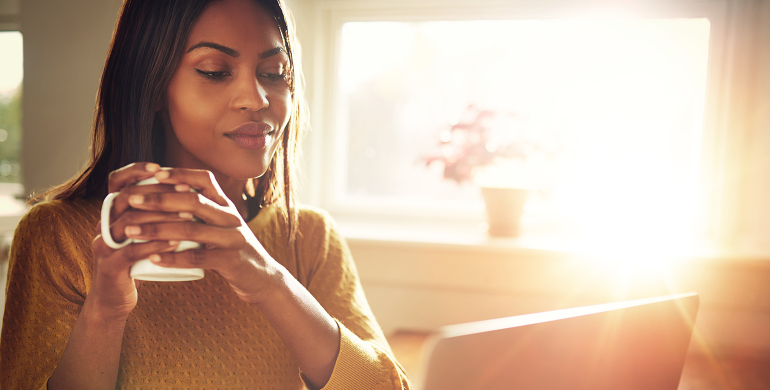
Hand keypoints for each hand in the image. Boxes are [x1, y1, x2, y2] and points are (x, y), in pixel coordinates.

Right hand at [88, 163, 183, 319]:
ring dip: (162, 217)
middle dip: (158, 192)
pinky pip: (132, 252)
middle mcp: (102, 225)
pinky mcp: (110, 268)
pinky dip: (156, 246)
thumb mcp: (141, 233)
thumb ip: (152, 213)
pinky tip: (176, 243)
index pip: (116, 182)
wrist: (114, 300)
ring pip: (131, 223)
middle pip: (127, 198)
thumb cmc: (135, 262)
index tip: (161, 168)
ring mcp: (104, 246)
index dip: (135, 171)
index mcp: (110, 213)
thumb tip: (184, 188)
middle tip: (188, 191)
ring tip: (190, 215)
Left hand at [120, 167, 282, 303]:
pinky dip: (174, 258)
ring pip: (191, 229)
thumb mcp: (221, 224)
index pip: (204, 180)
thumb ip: (202, 211)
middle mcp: (231, 217)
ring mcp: (233, 238)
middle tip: (130, 200)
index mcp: (226, 205)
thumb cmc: (231, 249)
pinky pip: (199, 257)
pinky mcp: (231, 260)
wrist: (262, 277)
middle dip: (159, 199)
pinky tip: (153, 258)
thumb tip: (165, 194)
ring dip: (157, 229)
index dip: (179, 174)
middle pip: (193, 201)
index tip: (152, 173)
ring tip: (130, 231)